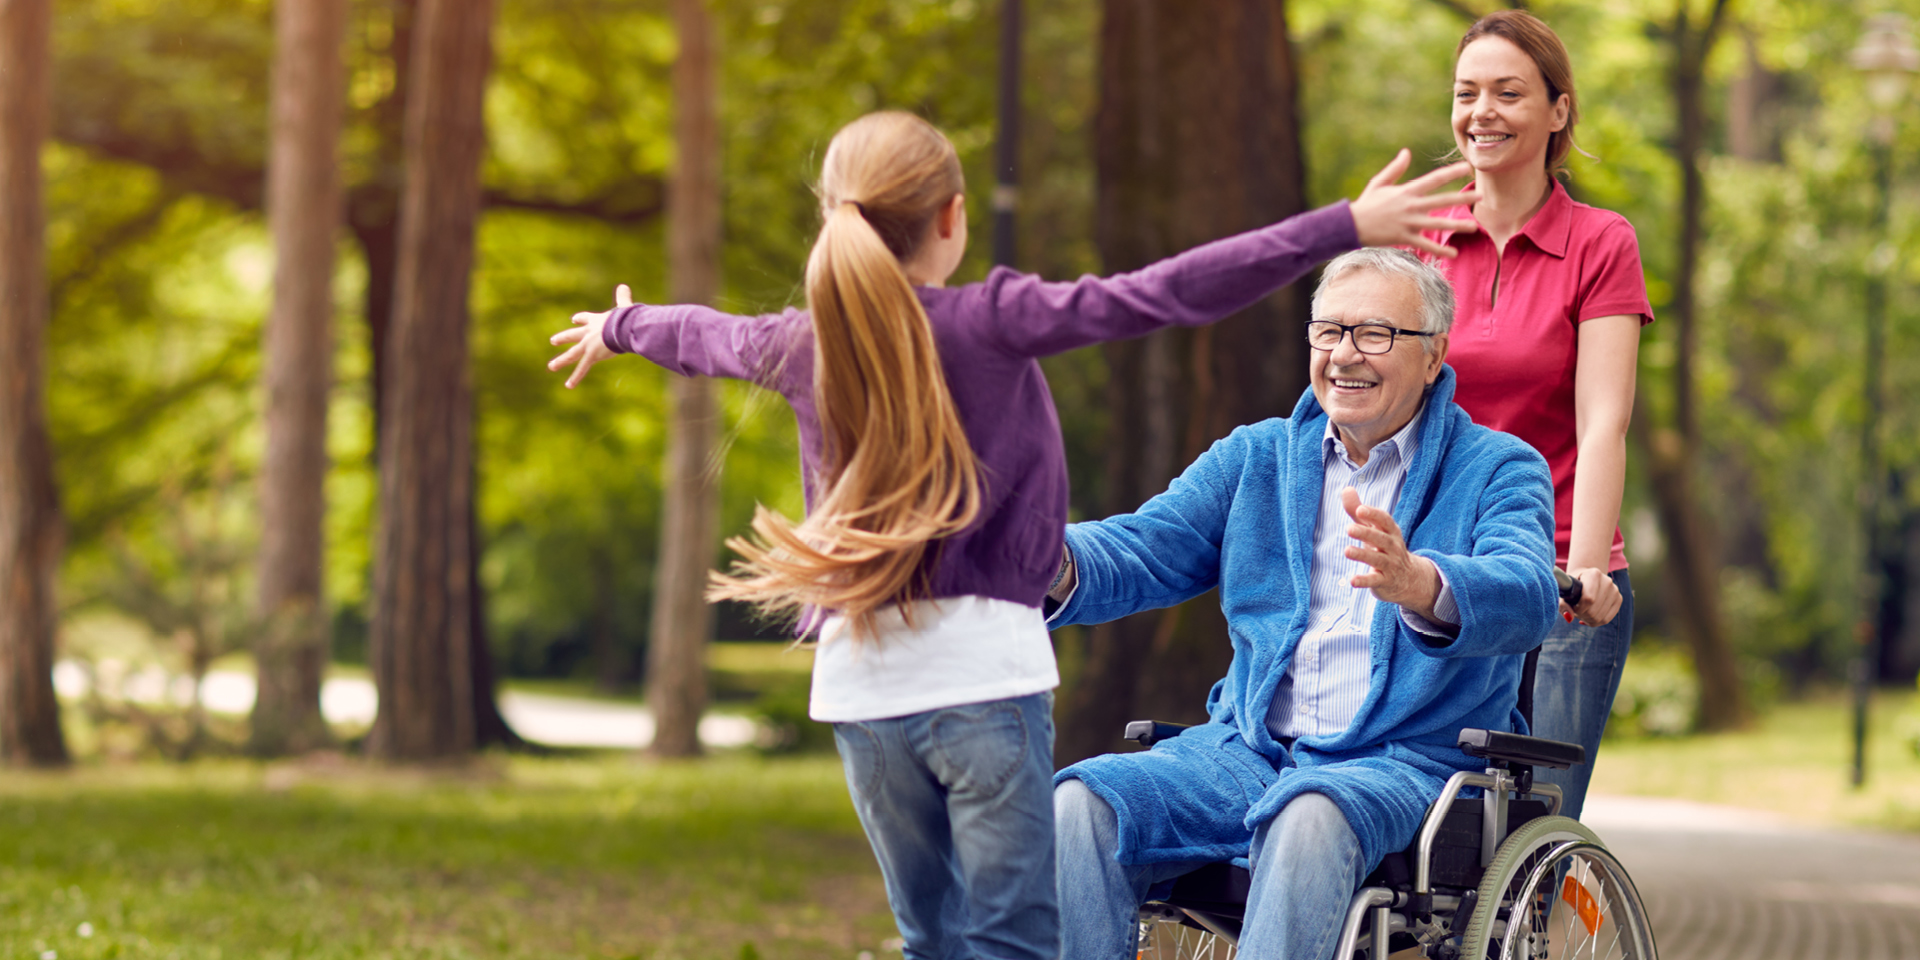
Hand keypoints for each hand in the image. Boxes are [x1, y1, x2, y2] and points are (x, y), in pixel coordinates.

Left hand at [547, 284, 629, 387]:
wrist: (621, 328)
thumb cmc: (624, 318)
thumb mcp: (623, 307)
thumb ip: (623, 297)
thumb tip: (624, 285)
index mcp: (596, 321)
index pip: (584, 319)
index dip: (579, 319)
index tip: (573, 320)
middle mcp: (588, 333)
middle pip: (572, 336)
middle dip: (563, 338)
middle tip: (553, 340)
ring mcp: (588, 345)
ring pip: (571, 354)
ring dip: (561, 360)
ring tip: (551, 366)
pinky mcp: (591, 356)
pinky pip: (582, 369)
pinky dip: (575, 378)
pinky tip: (568, 385)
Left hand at [1340, 487, 1441, 618]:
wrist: (1408, 579)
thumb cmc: (1384, 547)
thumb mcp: (1373, 529)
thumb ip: (1358, 511)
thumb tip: (1346, 489)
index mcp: (1390, 532)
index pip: (1385, 520)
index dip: (1373, 514)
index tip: (1360, 509)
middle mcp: (1392, 547)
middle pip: (1381, 539)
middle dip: (1366, 533)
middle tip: (1349, 528)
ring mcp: (1390, 565)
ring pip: (1377, 559)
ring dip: (1362, 555)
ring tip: (1347, 551)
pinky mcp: (1384, 581)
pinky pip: (1374, 580)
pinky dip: (1364, 580)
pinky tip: (1352, 580)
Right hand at [1348, 150, 1479, 258]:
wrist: (1351, 225)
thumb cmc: (1366, 204)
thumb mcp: (1379, 182)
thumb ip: (1395, 168)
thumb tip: (1407, 152)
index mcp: (1407, 191)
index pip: (1434, 179)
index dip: (1450, 172)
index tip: (1466, 167)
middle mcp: (1411, 206)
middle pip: (1442, 200)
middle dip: (1463, 198)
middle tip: (1481, 196)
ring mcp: (1409, 223)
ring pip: (1438, 223)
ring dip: (1457, 225)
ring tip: (1474, 227)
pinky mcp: (1404, 237)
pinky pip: (1426, 245)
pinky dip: (1440, 250)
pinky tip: (1454, 253)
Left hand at [1561, 567, 1621, 626]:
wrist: (1585, 576)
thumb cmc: (1572, 585)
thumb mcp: (1564, 591)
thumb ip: (1562, 605)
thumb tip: (1569, 618)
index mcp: (1594, 574)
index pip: (1588, 599)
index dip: (1578, 609)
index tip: (1572, 607)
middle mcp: (1607, 581)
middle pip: (1594, 611)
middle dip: (1582, 615)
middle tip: (1576, 611)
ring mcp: (1615, 590)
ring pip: (1600, 617)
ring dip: (1587, 619)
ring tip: (1581, 613)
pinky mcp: (1619, 599)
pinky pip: (1606, 619)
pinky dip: (1595, 622)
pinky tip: (1588, 617)